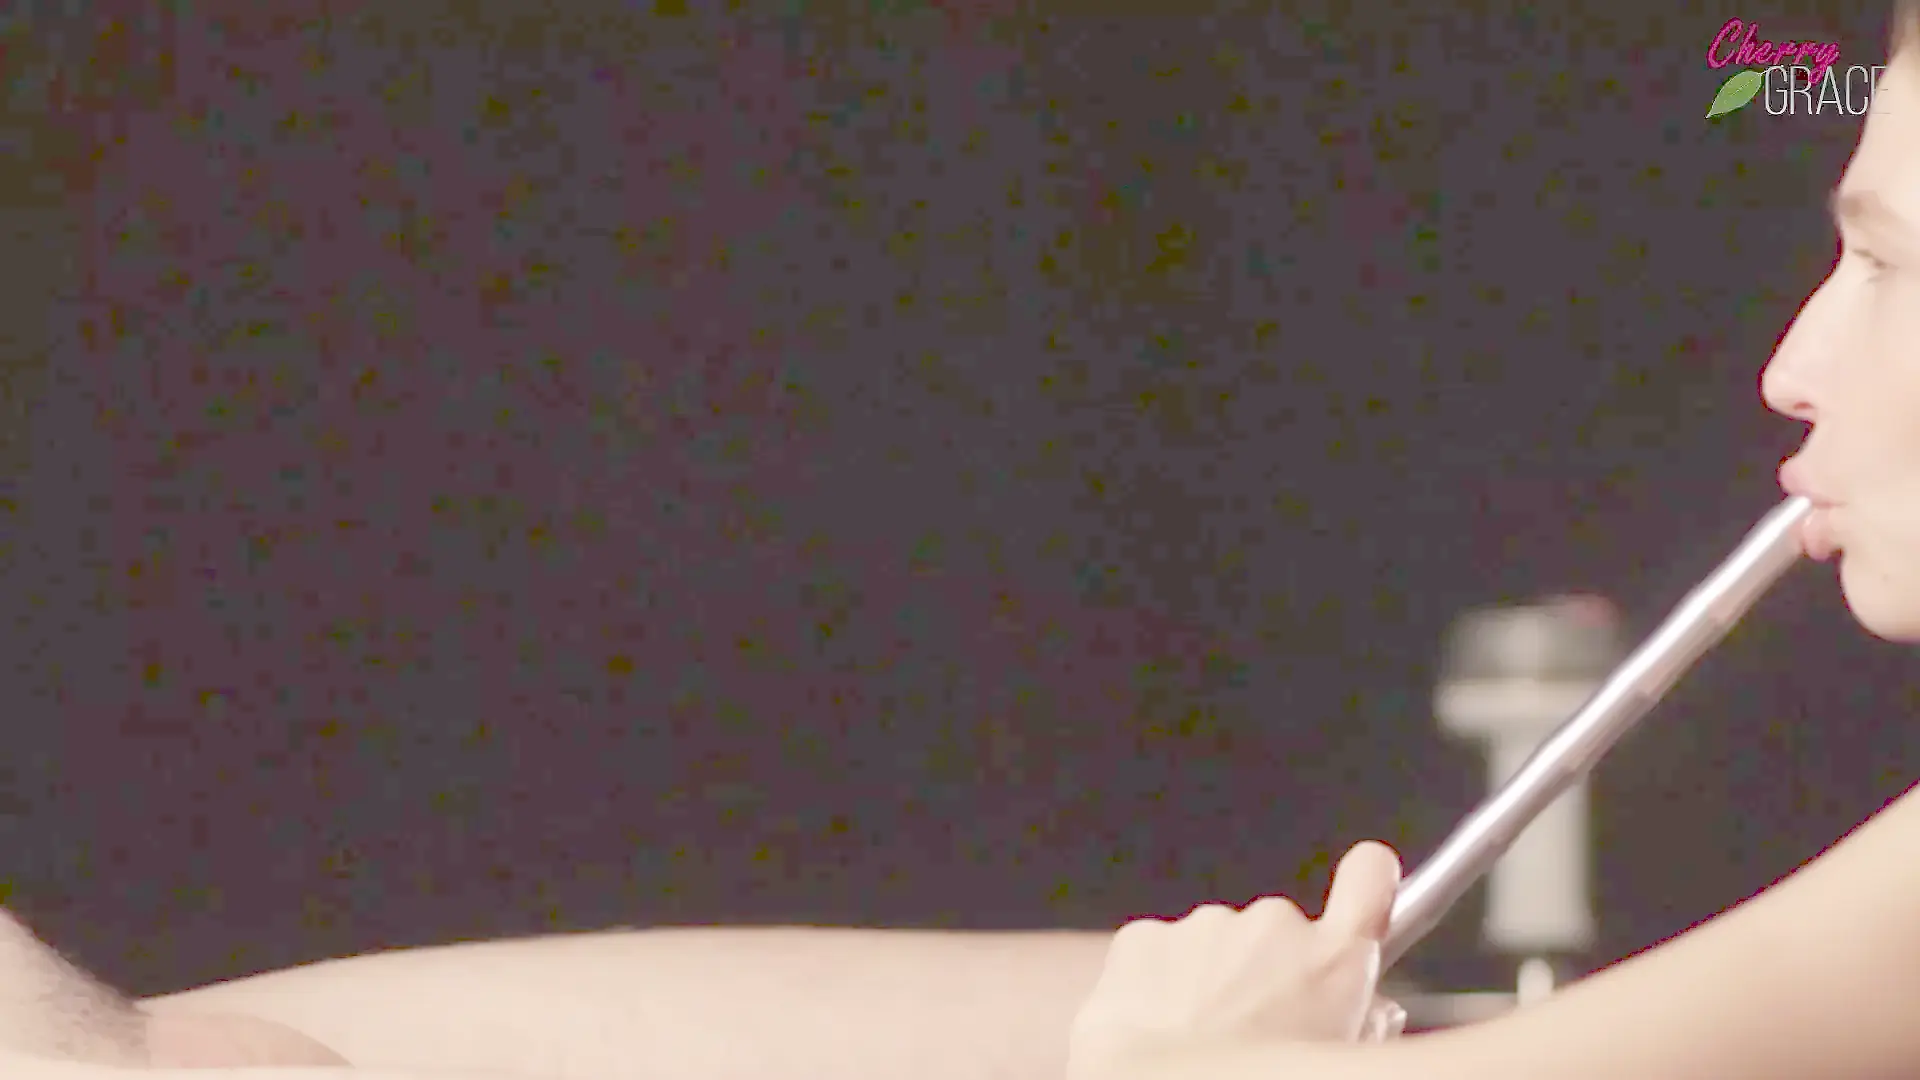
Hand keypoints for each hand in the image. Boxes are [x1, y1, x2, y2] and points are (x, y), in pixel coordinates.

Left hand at [1067, 841, 1404, 1077]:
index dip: (1369, 879)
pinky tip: (1160, 1026)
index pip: (1370, 876)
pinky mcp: (1146, 936)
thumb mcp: (1337, 1057)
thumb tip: (1368, 1008)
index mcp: (1331, 961)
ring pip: (1217, 945)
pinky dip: (1159, 983)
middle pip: (1279, 930)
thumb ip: (1361, 1018)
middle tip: (1253, 1022)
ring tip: (1201, 1034)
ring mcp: (1206, 926)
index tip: (1366, 884)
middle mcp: (1273, 926)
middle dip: (1267, 967)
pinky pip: (1162, 954)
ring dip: (1212, 977)